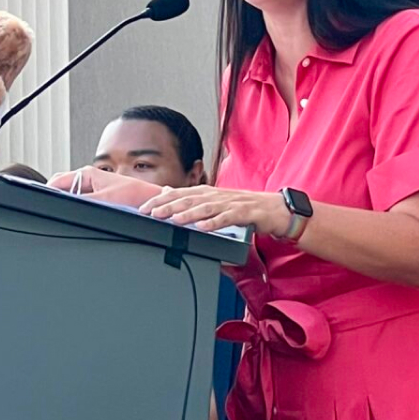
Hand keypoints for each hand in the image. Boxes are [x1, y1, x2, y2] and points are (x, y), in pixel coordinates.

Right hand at [45, 167, 166, 208]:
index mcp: (86, 174)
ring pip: (69, 195)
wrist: (147, 199)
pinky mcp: (96, 196)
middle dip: (54, 196)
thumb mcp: (104, 200)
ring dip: (65, 202)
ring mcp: (91, 187)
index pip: (57, 181)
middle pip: (61, 187)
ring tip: (61, 212)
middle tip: (49, 209)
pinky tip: (74, 214)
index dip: (47, 191)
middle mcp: (87, 179)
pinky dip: (74, 206)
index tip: (42, 200)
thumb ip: (83, 201)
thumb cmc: (132, 194)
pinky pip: (78, 200)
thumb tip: (67, 204)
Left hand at [140, 186, 288, 234]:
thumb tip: (168, 192)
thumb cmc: (244, 207)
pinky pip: (227, 218)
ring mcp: (231, 203)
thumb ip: (191, 198)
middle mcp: (217, 195)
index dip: (161, 200)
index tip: (143, 208)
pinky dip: (214, 222)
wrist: (275, 210)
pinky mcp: (245, 213)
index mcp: (208, 192)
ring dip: (188, 214)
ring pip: (206, 207)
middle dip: (169, 206)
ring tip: (173, 219)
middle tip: (151, 213)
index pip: (180, 194)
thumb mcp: (215, 201)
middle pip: (189, 199)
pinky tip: (202, 227)